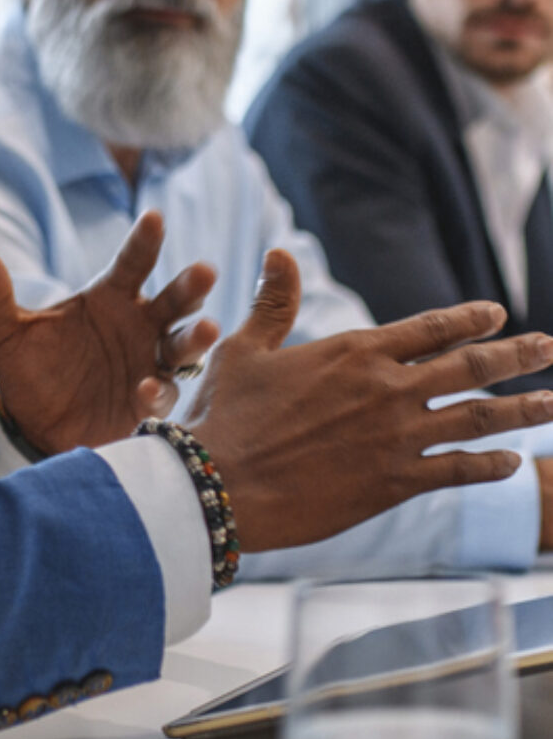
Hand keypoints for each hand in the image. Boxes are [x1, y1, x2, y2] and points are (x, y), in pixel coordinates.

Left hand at [0, 210, 218, 451]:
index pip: (133, 262)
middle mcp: (140, 325)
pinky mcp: (149, 402)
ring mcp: (149, 363)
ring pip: (183, 345)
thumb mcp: (6, 332)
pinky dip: (157, 390)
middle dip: (191, 287)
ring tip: (209, 329)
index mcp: (111, 297)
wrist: (31, 426)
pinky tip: (144, 388)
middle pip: (174, 301)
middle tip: (205, 271)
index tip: (154, 217)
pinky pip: (163, 393)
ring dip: (196, 338)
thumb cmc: (30, 368)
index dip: (145, 241)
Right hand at [187, 249, 552, 551]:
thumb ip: (274, 303)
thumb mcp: (246, 349)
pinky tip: (513, 464)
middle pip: (468, 366)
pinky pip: (455, 471)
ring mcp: (394, 437)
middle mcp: (386, 389)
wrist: (219, 486)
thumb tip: (279, 252)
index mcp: (355, 351)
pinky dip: (489, 466)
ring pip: (475, 418)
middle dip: (516, 356)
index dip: (469, 319)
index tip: (499, 314)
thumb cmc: (225, 416)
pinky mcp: (392, 483)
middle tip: (550, 349)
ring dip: (520, 410)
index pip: (429, 327)